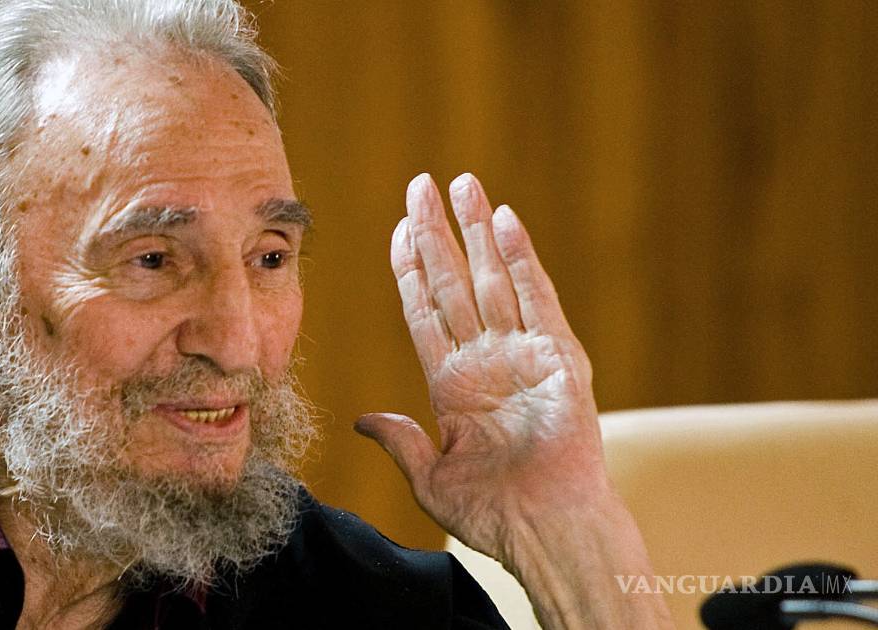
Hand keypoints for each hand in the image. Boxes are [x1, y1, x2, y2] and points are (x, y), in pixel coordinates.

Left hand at [355, 172, 608, 557]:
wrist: (545, 532)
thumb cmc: (494, 515)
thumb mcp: (430, 476)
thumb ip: (399, 440)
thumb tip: (363, 420)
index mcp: (453, 385)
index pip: (425, 310)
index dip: (410, 268)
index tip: (397, 229)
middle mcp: (486, 360)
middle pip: (454, 281)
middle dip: (436, 233)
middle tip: (421, 184)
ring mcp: (522, 354)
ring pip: (491, 279)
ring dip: (476, 231)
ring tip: (462, 185)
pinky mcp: (558, 358)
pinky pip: (534, 299)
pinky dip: (520, 260)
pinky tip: (504, 222)